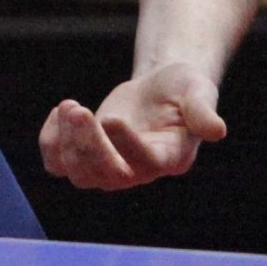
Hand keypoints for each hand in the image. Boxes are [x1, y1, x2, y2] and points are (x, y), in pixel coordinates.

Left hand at [38, 63, 227, 190]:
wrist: (159, 90)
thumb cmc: (182, 90)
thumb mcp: (197, 91)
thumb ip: (202, 110)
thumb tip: (216, 130)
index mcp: (170, 157)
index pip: (146, 162)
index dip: (126, 145)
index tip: (113, 117)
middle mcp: (139, 171)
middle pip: (106, 175)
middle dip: (88, 144)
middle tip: (77, 108)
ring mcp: (109, 168)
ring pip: (78, 174)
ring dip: (65, 142)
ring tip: (69, 105)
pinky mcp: (85, 156)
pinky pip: (56, 164)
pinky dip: (49, 143)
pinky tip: (60, 111)